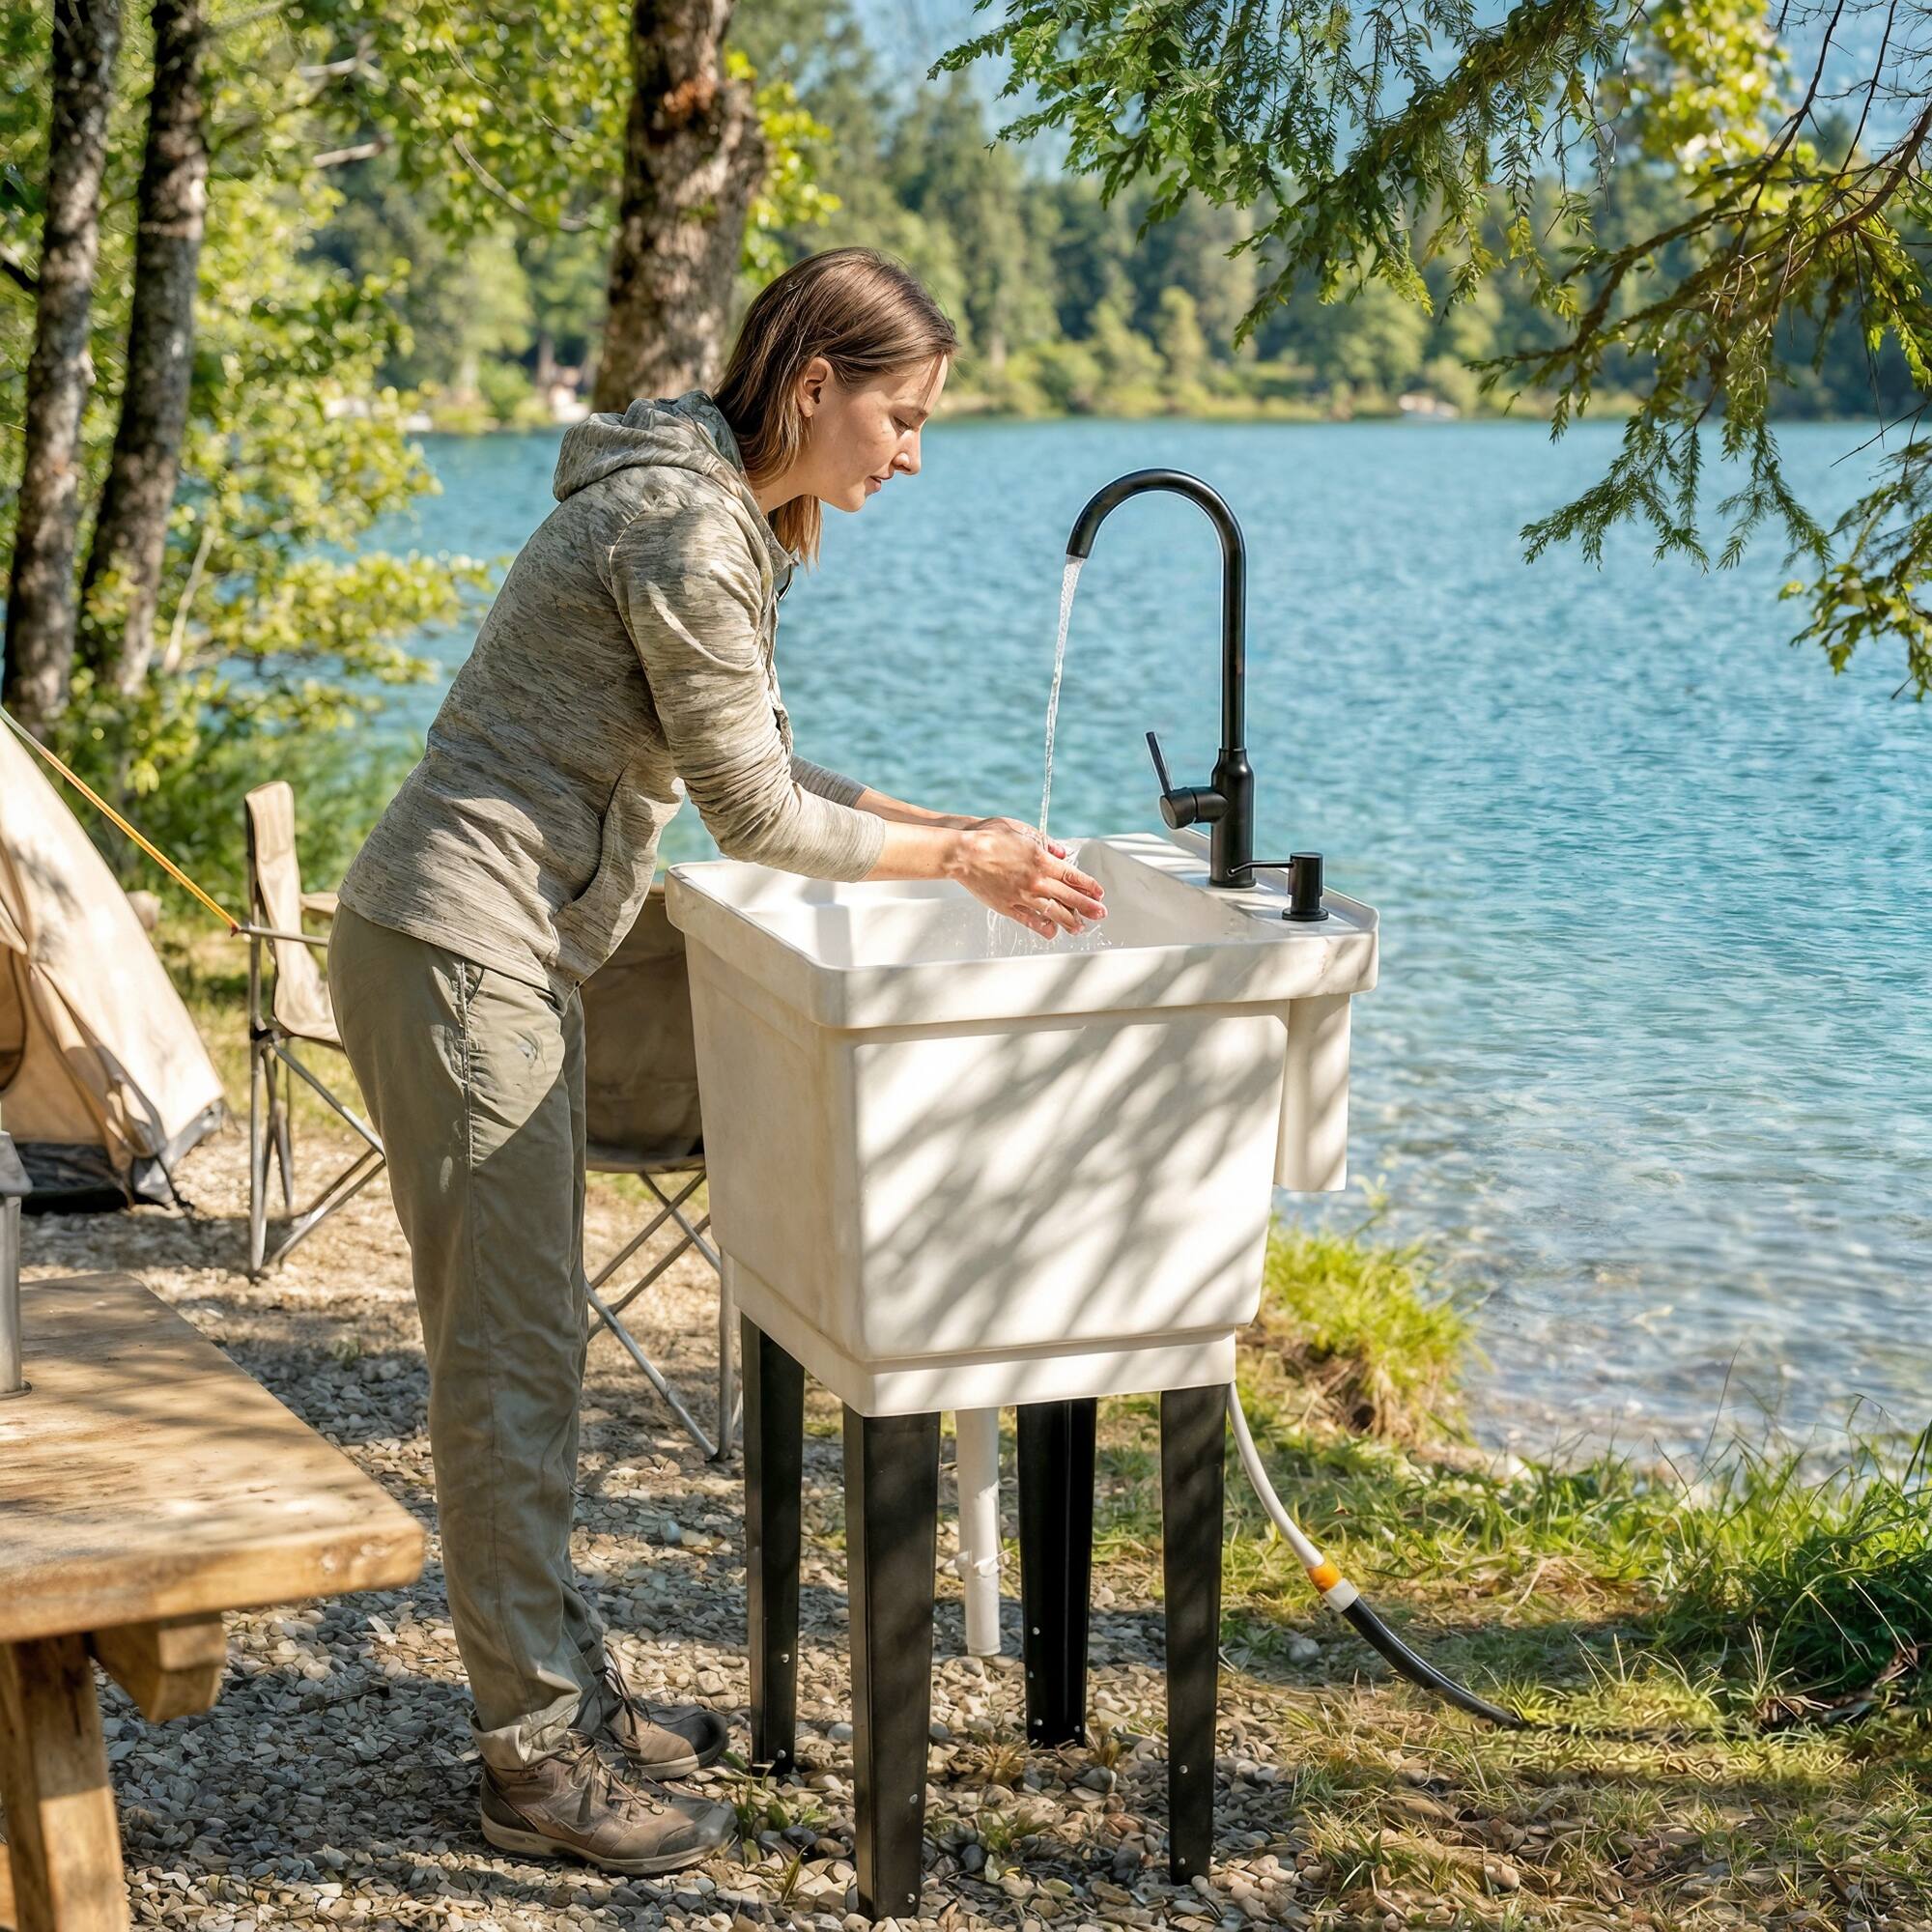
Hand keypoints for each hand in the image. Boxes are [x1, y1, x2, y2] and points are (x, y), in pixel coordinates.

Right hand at [949, 822, 1106, 938]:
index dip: (1089, 886)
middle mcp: (1036, 880)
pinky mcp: (1007, 907)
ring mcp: (1022, 896)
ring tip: (1080, 928)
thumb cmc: (989, 836)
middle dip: (1088, 907)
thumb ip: (1045, 843)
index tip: (1098, 893)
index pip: (1073, 876)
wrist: (963, 853)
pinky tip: (1052, 931)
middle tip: (1100, 914)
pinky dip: (1043, 927)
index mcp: (1042, 860)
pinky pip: (1030, 921)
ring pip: (1053, 912)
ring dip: (1069, 921)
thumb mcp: (1022, 830)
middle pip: (1069, 897)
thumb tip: (1061, 852)